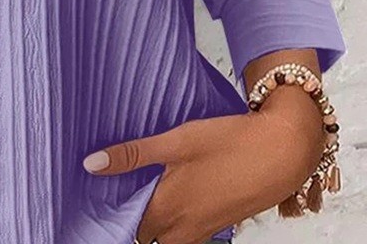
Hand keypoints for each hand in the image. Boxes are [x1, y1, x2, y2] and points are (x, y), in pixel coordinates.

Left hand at [82, 86, 325, 243]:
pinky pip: (191, 231)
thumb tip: (91, 164)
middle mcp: (186, 227)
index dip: (112, 217)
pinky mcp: (223, 221)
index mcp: (168, 209)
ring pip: (171, 237)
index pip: (129, 229)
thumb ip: (133, 154)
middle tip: (117, 196)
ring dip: (155, 222)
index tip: (97, 201)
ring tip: (142, 195)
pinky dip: (177, 220)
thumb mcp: (176, 141)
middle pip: (149, 237)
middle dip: (132, 223)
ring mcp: (207, 227)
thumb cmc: (229, 142)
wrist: (284, 151)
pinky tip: (175, 193)